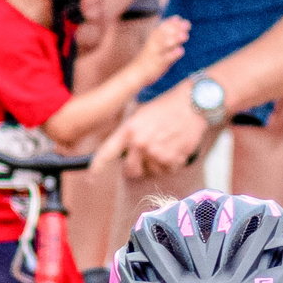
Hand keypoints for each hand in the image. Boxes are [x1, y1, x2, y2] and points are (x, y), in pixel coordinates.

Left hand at [94, 85, 210, 178]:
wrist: (192, 104)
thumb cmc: (166, 107)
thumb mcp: (140, 115)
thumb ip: (129, 135)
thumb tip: (124, 155)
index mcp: (128, 130)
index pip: (107, 152)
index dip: (97, 168)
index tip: (91, 179)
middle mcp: (139, 143)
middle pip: (131, 171)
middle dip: (136, 168)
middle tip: (145, 157)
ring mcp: (156, 153)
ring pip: (152, 172)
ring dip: (157, 164)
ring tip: (165, 145)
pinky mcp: (172, 160)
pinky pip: (167, 171)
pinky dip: (171, 163)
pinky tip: (175, 147)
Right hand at [132, 17, 190, 84]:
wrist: (137, 73)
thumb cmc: (150, 57)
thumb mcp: (157, 42)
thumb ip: (168, 32)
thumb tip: (178, 18)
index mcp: (153, 37)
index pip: (163, 26)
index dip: (172, 22)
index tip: (182, 20)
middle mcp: (153, 44)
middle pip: (164, 33)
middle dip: (176, 28)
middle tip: (187, 25)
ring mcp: (155, 54)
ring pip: (164, 44)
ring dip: (175, 39)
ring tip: (186, 36)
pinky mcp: (158, 65)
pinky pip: (165, 59)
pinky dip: (173, 54)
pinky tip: (181, 50)